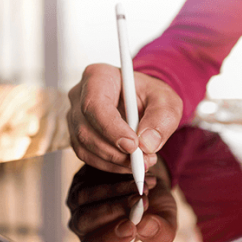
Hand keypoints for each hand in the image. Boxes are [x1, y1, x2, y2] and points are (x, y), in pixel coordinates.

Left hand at [66, 160, 177, 241]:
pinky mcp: (80, 181)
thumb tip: (144, 226)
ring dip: (117, 190)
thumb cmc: (155, 211)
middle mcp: (84, 227)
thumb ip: (160, 233)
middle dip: (116, 209)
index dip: (109, 241)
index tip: (131, 227)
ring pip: (86, 197)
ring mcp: (77, 203)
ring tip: (144, 188)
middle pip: (86, 221)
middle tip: (143, 200)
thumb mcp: (167, 224)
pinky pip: (90, 176)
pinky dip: (114, 176)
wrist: (149, 183)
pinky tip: (137, 175)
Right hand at [67, 63, 182, 172]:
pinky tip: (128, 163)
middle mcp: (80, 95)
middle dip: (115, 151)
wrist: (144, 103)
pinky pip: (86, 155)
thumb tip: (147, 143)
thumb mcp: (166, 100)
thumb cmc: (151, 96)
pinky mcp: (77, 134)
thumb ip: (162, 118)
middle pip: (85, 129)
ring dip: (113, 161)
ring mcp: (75, 116)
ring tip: (142, 162)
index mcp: (98, 76)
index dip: (111, 128)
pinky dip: (109, 165)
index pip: (95, 105)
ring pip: (83, 145)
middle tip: (143, 160)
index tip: (133, 145)